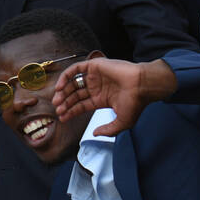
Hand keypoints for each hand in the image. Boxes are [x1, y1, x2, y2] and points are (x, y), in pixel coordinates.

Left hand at [51, 58, 176, 135]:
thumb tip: (95, 134)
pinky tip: (60, 87)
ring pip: (73, 83)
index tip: (62, 118)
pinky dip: (65, 77)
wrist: (142, 86)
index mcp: (102, 99)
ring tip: (57, 101)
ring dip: (63, 91)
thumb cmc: (136, 103)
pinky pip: (75, 69)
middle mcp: (97, 87)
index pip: (81, 105)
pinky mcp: (94, 66)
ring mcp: (95, 76)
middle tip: (57, 109)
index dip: (71, 111)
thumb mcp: (122, 123)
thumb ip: (108, 130)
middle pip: (75, 95)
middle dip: (65, 103)